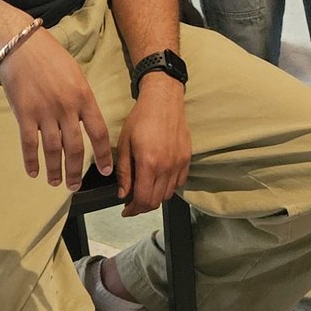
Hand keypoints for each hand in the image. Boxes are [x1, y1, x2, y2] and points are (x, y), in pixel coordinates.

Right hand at [0, 28, 111, 190]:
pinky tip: (34, 172)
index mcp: (84, 97)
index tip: (105, 171)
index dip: (102, 155)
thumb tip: (86, 121)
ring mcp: (44, 111)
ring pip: (53, 150)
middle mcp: (66, 107)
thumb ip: (82, 99)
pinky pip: (29, 143)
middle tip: (76, 186)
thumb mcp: (76, 74)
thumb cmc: (51, 57)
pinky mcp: (24, 113)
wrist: (21, 44)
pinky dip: (31, 161)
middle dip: (76, 171)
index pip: (98, 132)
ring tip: (56, 183)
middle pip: (75, 148)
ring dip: (55, 170)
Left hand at [113, 77, 189, 213]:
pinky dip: (168, 187)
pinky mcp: (187, 159)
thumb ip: (124, 172)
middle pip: (156, 201)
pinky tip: (159, 180)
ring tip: (145, 190)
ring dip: (155, 197)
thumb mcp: (125, 144)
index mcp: (149, 163)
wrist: (163, 100)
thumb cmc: (141, 118)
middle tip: (132, 203)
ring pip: (168, 194)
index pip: (144, 199)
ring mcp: (179, 163)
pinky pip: (179, 183)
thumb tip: (123, 193)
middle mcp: (167, 167)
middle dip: (142, 206)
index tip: (126, 210)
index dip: (133, 210)